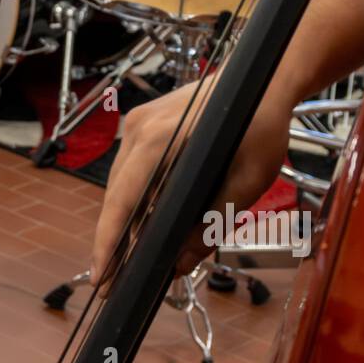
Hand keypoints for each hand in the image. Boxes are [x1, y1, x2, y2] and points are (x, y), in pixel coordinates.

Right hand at [90, 74, 295, 285]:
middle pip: (116, 195)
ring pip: (121, 183)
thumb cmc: (259, 126)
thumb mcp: (246, 182)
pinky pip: (132, 169)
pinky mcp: (145, 124)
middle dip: (113, 239)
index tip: (102, 277)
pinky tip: (142, 222)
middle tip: (113, 280)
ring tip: (126, 259)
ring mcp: (138, 123)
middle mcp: (139, 128)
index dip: (108, 242)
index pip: (122, 200)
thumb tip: (181, 263)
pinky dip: (135, 197)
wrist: (261, 82)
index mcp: (158, 140)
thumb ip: (211, 224)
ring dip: (124, 218)